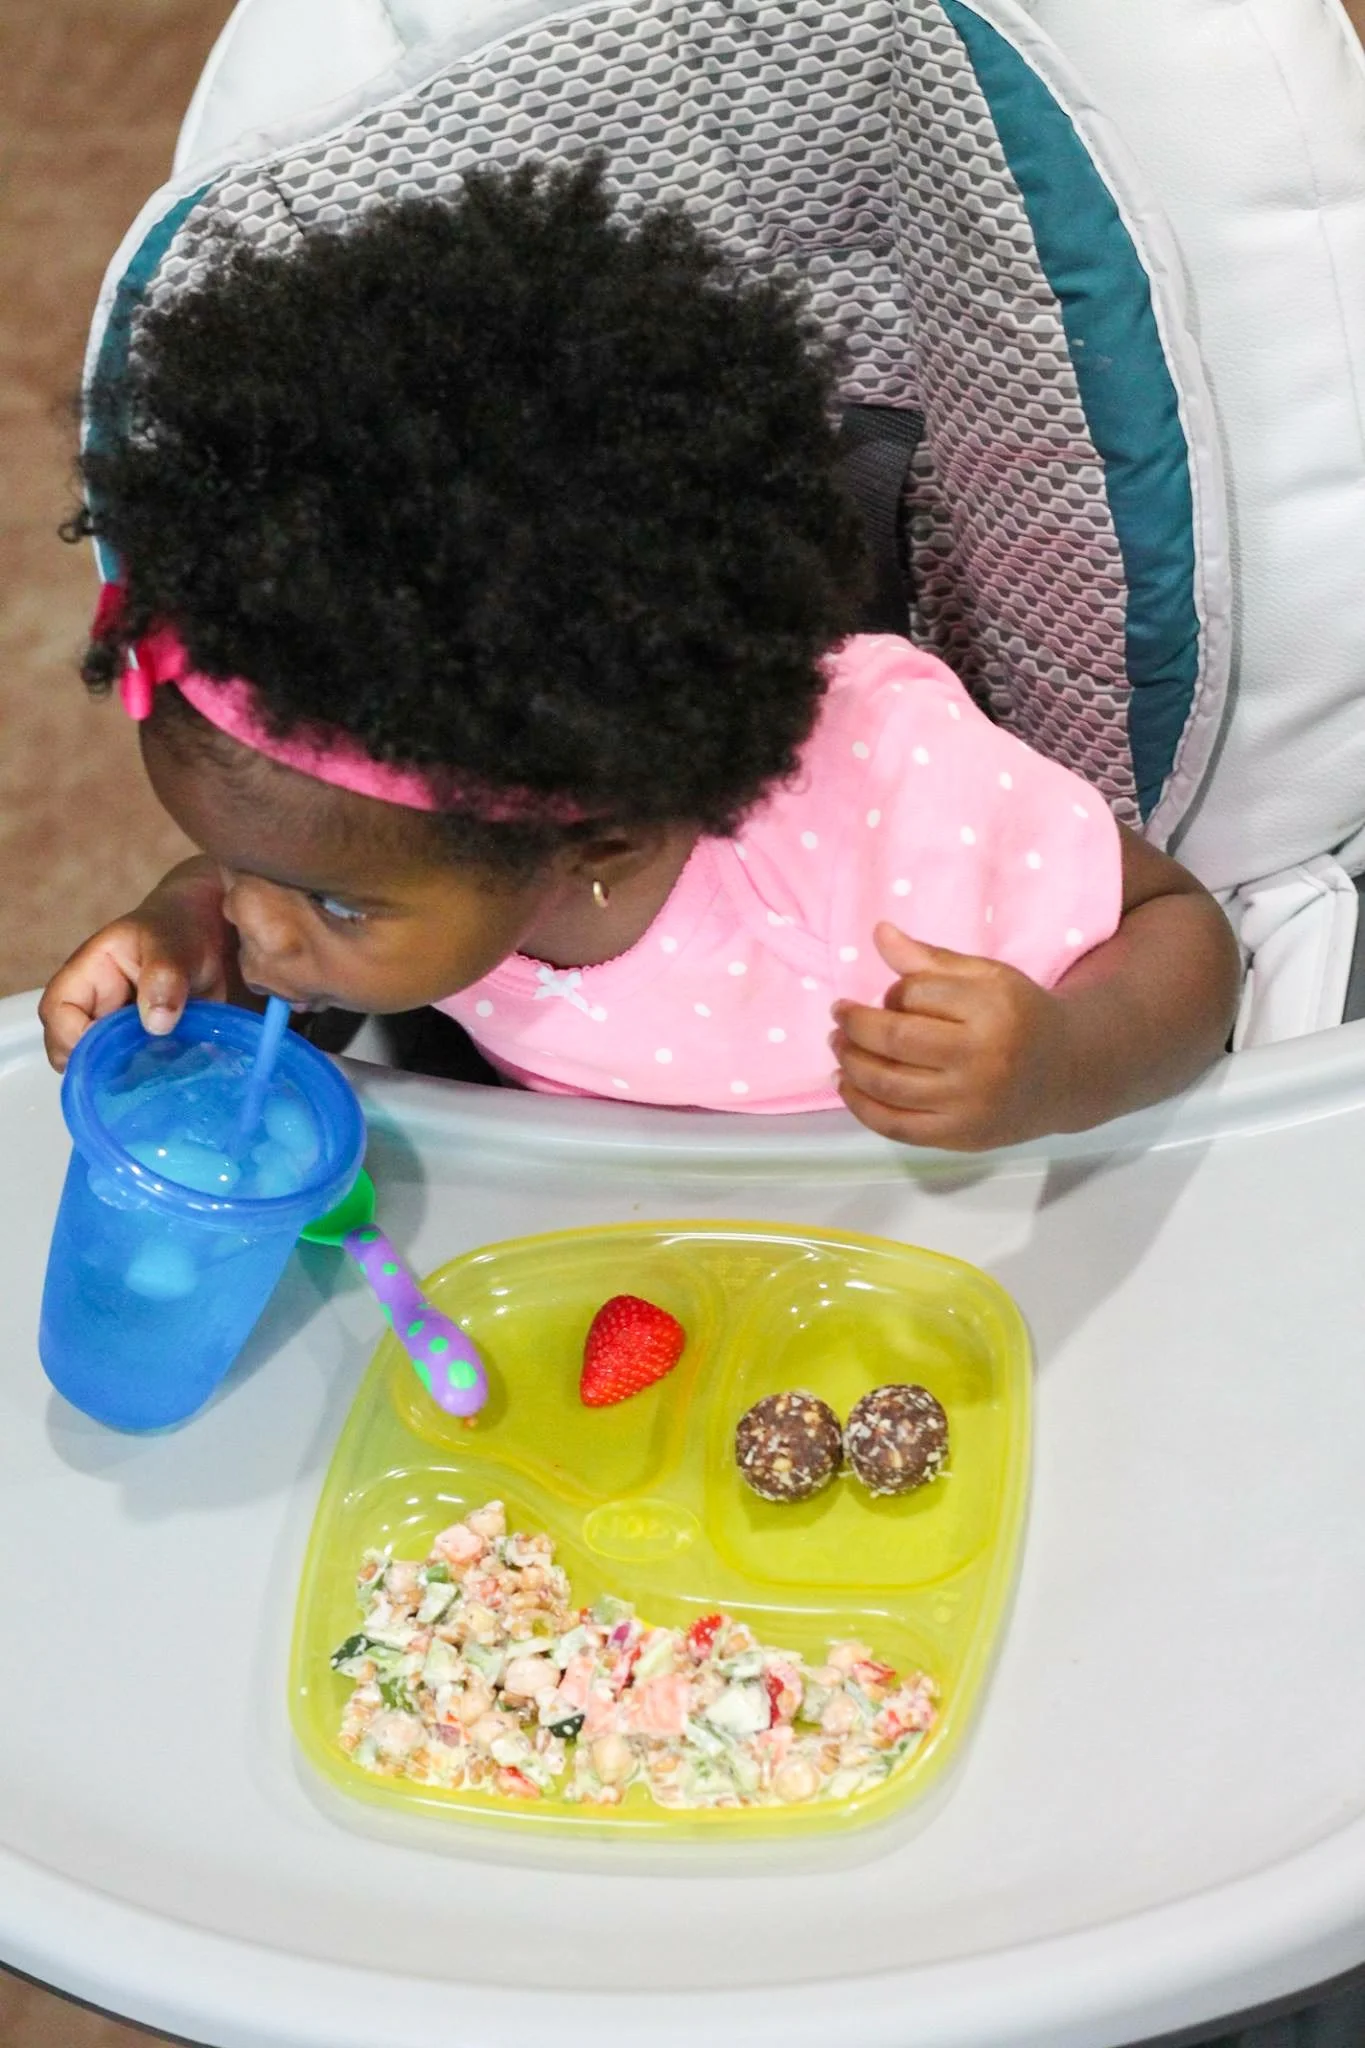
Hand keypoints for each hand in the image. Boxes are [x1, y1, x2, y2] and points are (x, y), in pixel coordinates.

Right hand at [39, 858, 235, 1071]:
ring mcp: (115, 1027)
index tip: (108, 1053)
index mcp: (87, 974)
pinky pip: (134, 1070)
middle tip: (133, 1079)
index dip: (73, 1037)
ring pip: (100, 1064)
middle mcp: (93, 1005)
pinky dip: (148, 1079)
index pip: (58, 1011)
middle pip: (70, 1045)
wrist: (206, 933)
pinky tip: (170, 1080)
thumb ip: (164, 976)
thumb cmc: (178, 930)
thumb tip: (157, 1023)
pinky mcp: (140, 1044)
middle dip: (95, 1068)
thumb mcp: (172, 945)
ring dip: (122, 1078)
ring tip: (154, 1080)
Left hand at [831, 922, 1074, 1150]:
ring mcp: (968, 1104)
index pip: (915, 994)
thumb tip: (879, 934)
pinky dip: (861, 1106)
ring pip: (888, 1085)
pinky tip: (845, 1084)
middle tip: (839, 1015)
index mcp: (991, 1009)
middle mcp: (981, 1059)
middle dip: (854, 1025)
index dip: (892, 993)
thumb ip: (932, 959)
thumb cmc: (1020, 1017)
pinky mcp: (959, 1137)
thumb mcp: (988, 977)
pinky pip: (896, 1127)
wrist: (1066, 1075)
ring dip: (850, 1063)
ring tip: (838, 1046)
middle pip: (895, 1040)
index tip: (888, 996)